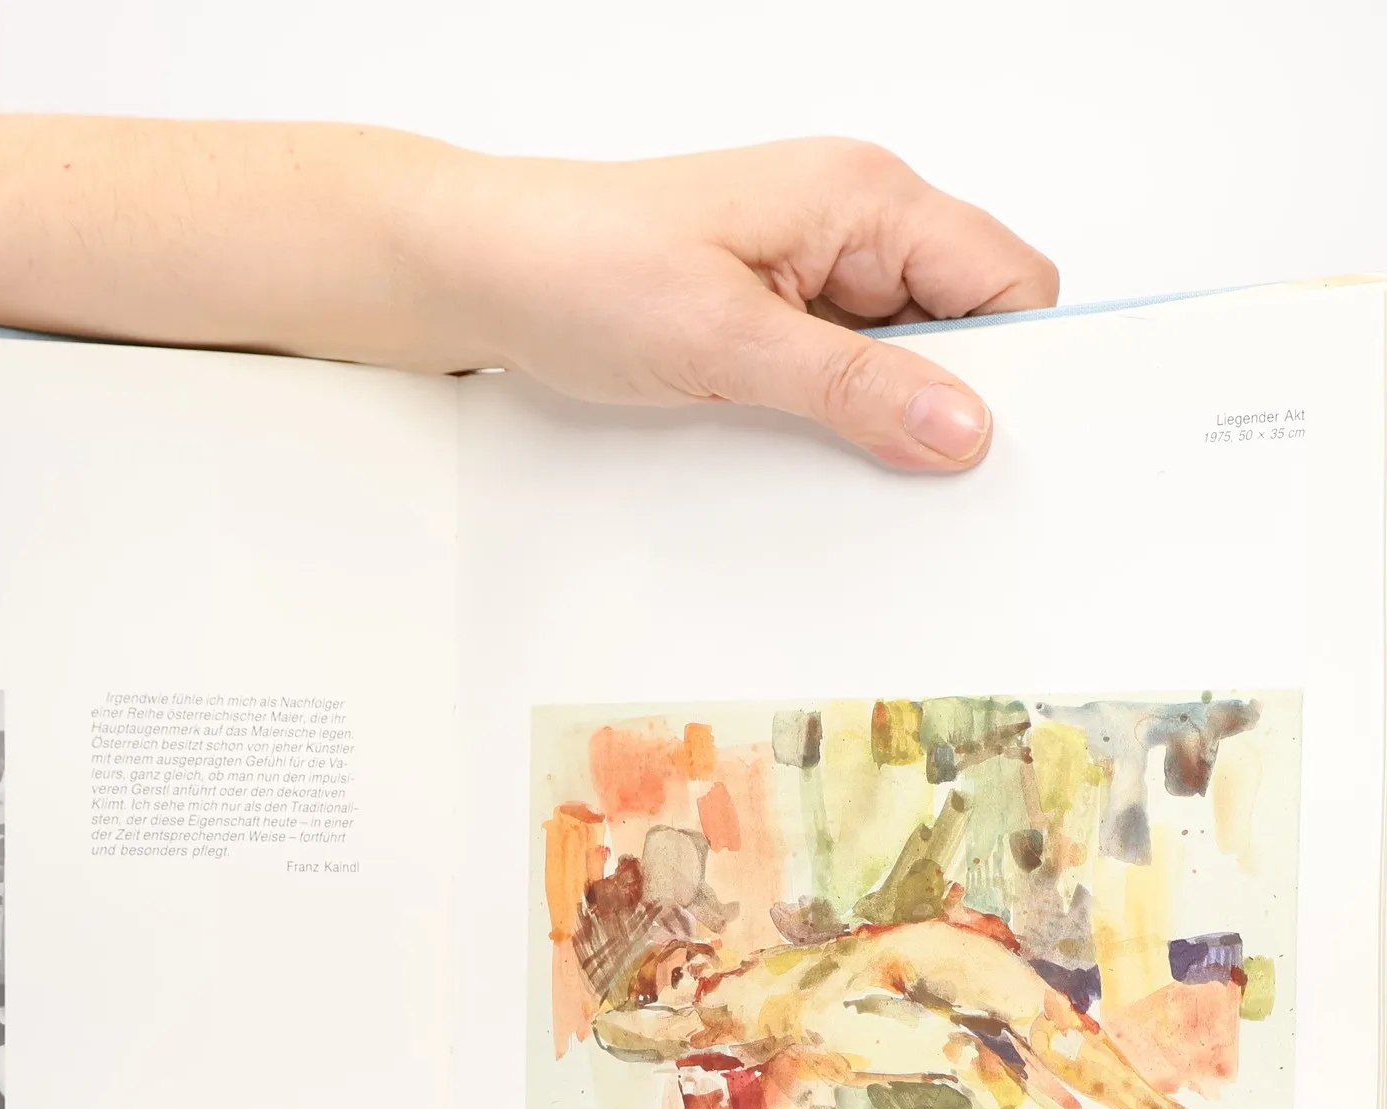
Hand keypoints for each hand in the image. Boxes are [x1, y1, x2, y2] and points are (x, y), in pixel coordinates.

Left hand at [0, 113, 1048, 471]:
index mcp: (865, 200)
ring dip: (890, 434)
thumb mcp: (727, 342)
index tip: (1042, 460)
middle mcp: (844, 233)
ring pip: (896, 370)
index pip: (1010, 285)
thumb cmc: (576, 267)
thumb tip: (970, 433)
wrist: (463, 276)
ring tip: (882, 509)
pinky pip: (830, 388)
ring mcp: (800, 284)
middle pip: (963, 333)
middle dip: (967, 415)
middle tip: (961, 511)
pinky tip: (817, 486)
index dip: (1040, 369)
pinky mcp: (753, 329)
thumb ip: (856, 391)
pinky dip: (834, 436)